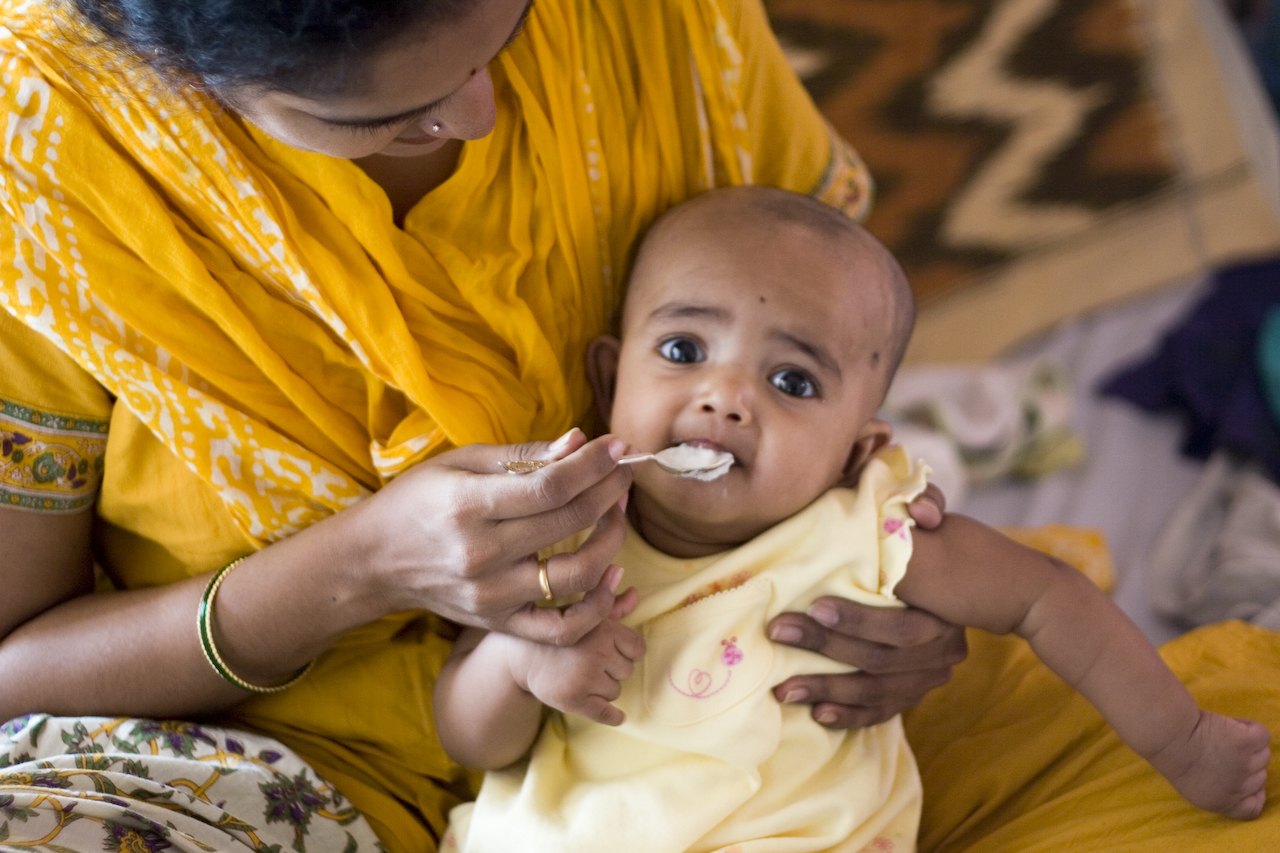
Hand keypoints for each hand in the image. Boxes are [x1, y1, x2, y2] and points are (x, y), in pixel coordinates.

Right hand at [352, 428, 632, 645]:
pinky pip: (562, 627)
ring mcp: (491, 595)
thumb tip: (580, 441)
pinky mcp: (499, 622)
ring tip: (616, 514)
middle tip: (622, 473)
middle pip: (568, 523)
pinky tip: (610, 573)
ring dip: (611, 541)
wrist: (374, 561)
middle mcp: (480, 554)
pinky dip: (597, 606)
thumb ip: (523, 456)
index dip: (592, 465)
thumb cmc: (419, 501)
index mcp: (466, 505)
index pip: (549, 486)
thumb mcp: (460, 463)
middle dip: (608, 492)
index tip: (617, 447)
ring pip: (576, 576)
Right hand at [514, 584, 645, 725]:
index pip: (637, 648)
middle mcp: (596, 652)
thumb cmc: (558, 632)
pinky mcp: (573, 700)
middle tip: (590, 662)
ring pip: (615, 691)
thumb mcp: (583, 613)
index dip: (625, 650)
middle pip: (626, 670)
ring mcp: (585, 678)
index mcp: (603, 628)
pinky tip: (617, 716)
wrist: (519, 654)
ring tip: (583, 676)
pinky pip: (606, 713)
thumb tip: (635, 594)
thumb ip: (613, 606)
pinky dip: (613, 716)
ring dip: (604, 688)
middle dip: (612, 669)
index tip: (610, 649)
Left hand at [768, 482, 964, 727]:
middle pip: (881, 658)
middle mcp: (944, 647)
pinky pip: (883, 711)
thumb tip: (889, 491)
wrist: (995, 585)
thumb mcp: (927, 519)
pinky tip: (817, 714)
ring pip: (877, 691)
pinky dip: (850, 715)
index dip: (856, 620)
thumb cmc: (937, 544)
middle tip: (779, 632)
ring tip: (783, 688)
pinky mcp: (918, 691)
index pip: (899, 626)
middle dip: (825, 647)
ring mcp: (933, 674)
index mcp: (943, 610)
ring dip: (827, 690)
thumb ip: (910, 503)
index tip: (814, 605)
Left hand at [1150, 710, 1269, 819]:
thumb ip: (1216, 789)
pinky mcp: (1247, 742)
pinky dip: (1250, 727)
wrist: (1168, 736)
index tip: (1245, 777)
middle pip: (1259, 776)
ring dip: (1247, 743)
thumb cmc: (1170, 755)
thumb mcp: (1191, 785)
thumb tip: (1232, 776)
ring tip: (1222, 734)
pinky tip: (1231, 723)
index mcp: (1219, 802)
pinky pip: (1261, 735)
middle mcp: (1237, 788)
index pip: (1252, 808)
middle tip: (1223, 748)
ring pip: (1262, 754)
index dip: (1254, 793)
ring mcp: (1245, 765)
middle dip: (1245, 761)